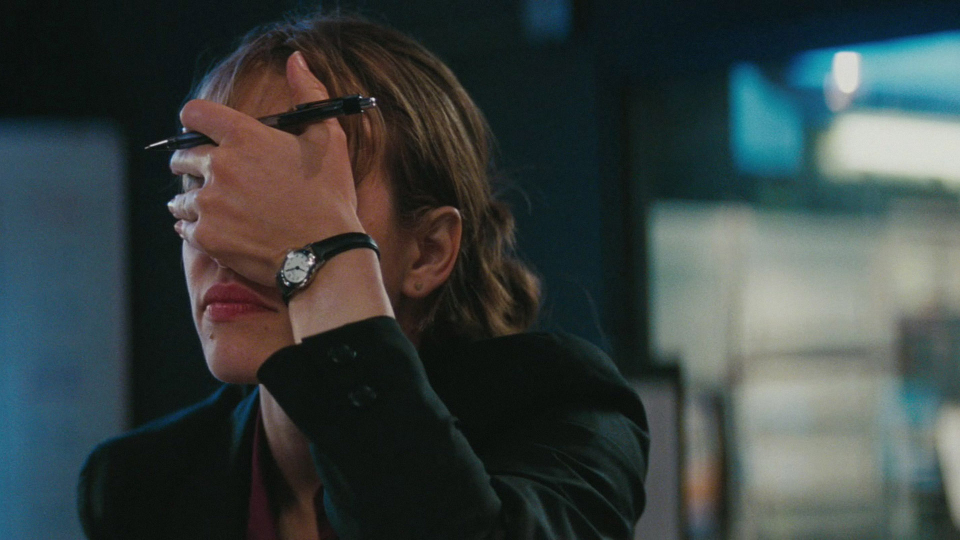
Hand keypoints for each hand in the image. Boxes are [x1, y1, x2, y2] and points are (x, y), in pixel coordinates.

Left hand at [167, 51, 363, 285]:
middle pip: (182, 157)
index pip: (195, 113)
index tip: (201, 131)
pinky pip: (183, 227)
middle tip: (208, 175)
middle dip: (191, 163)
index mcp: (245, 137)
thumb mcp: (328, 139)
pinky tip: (213, 230)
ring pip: (181, 195)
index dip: (195, 120)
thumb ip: (309, 94)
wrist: (325, 254)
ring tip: (212, 207)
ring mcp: (210, 204)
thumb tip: (296, 58)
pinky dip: (193, 227)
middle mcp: (220, 166)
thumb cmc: (330, 197)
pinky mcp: (207, 237)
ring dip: (192, 198)